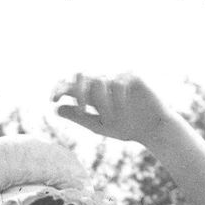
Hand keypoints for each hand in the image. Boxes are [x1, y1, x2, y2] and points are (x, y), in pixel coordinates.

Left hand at [53, 73, 172, 144]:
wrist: (152, 129)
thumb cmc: (125, 127)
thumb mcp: (97, 125)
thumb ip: (79, 116)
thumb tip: (56, 108)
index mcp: (91, 93)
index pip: (71, 84)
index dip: (60, 88)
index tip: (53, 99)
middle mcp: (102, 82)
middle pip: (81, 75)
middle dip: (76, 89)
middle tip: (79, 107)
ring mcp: (116, 77)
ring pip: (99, 81)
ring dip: (101, 102)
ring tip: (107, 119)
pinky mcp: (132, 77)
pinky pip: (118, 82)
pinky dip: (117, 98)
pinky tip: (122, 109)